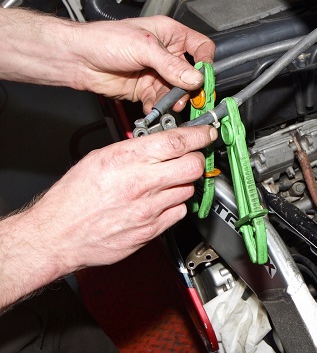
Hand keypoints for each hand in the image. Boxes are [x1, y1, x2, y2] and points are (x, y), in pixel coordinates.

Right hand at [24, 125, 216, 271]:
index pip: (177, 142)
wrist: (57, 235)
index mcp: (127, 159)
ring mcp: (149, 209)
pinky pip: (178, 212)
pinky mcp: (151, 230)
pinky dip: (174, 204)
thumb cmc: (72, 198)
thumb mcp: (99, 158)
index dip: (199, 135)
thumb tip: (157, 142)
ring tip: (164, 182)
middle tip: (191, 158)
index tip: (206, 132)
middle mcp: (141, 183)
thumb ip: (133, 149)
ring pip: (188, 189)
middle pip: (193, 167)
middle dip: (197, 159)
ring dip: (182, 183)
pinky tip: (159, 202)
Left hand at [74, 15, 214, 113]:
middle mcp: (167, 54)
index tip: (204, 77)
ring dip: (175, 100)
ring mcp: (157, 73)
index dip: (206, 62)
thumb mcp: (144, 47)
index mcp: (171, 34)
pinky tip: (153, 107)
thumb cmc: (105, 39)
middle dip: (190, 88)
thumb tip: (195, 78)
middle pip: (191, 74)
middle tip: (189, 97)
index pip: (201, 47)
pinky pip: (161, 101)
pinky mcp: (146, 89)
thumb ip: (171, 65)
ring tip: (169, 104)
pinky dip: (159, 106)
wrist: (78, 58)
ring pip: (177, 90)